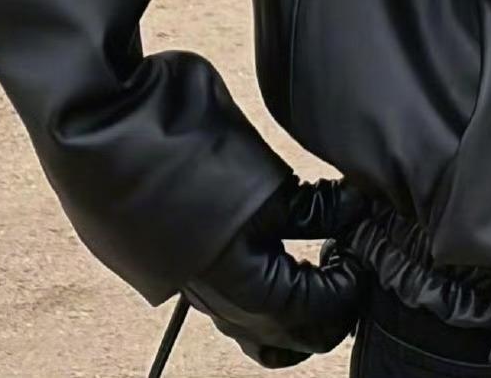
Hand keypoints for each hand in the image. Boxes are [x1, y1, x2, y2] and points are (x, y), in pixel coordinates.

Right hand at [185, 176, 368, 367]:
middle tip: (351, 258)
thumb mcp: (269, 189)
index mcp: (256, 297)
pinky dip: (280, 305)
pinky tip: (286, 264)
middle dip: (337, 304)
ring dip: (308, 312)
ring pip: (275, 338)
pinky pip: (250, 320)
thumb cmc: (191, 171)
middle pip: (304, 338)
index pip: (326, 311)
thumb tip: (358, 207)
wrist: (125, 153)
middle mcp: (234, 314)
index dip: (354, 282)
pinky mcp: (204, 286)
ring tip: (322, 265)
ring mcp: (215, 304)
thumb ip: (319, 209)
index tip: (365, 247)